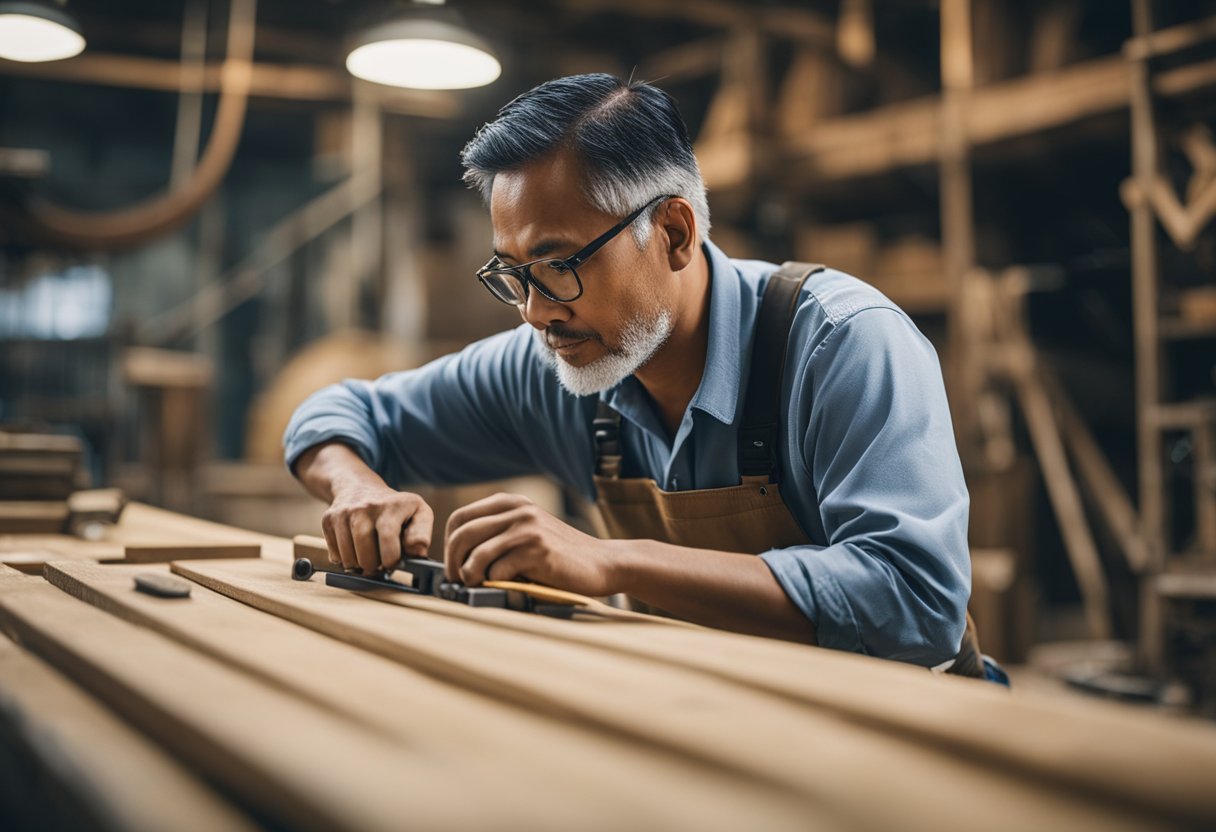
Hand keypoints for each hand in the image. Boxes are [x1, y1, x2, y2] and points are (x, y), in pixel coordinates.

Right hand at [321, 479, 433, 574]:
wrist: (359, 487)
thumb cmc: (394, 508)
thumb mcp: (418, 513)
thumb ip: (421, 534)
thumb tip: (418, 552)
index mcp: (393, 505)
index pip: (388, 538)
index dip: (391, 559)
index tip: (393, 562)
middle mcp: (367, 505)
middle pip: (366, 555)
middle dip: (375, 566)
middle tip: (379, 562)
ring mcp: (345, 512)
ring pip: (349, 559)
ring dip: (359, 566)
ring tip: (368, 556)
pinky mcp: (329, 519)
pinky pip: (335, 555)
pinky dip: (344, 560)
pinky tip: (354, 550)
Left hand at [444, 493, 618, 596]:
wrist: (602, 563)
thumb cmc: (560, 556)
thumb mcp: (527, 531)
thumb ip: (498, 533)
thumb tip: (456, 557)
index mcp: (511, 502)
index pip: (459, 518)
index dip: (448, 545)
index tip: (453, 565)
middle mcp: (518, 510)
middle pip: (462, 534)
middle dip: (453, 563)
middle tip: (458, 581)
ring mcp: (527, 528)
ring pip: (477, 553)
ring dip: (471, 576)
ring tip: (478, 585)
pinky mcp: (537, 549)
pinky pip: (498, 570)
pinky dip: (496, 583)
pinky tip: (507, 585)